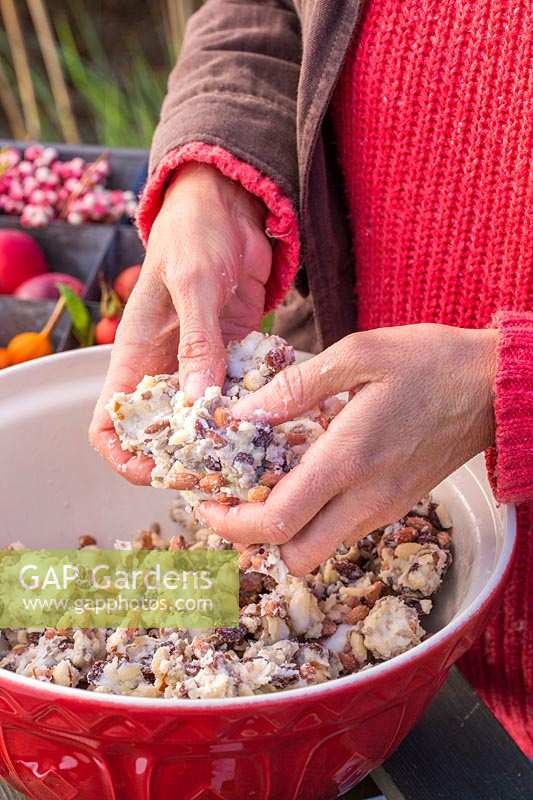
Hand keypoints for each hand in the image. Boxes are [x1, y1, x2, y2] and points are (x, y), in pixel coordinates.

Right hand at [89, 163, 270, 483]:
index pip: (111, 424)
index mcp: (136, 356)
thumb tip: (198, 404)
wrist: (229, 205)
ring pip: (204, 422)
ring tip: (255, 456)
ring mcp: (201, 365)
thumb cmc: (195, 232)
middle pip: (161, 435)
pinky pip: (239, 395)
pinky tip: (277, 421)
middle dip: (185, 459)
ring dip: (226, 440)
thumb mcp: (193, 283)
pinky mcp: (234, 357)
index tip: (159, 470)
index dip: (125, 455)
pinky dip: (254, 411)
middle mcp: (165, 369)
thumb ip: (197, 342)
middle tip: (222, 472)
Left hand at [198, 324, 496, 573]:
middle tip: (231, 504)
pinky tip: (302, 477)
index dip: (232, 523)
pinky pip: (342, 531)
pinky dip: (311, 519)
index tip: (208, 505)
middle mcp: (367, 497)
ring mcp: (385, 508)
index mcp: (350, 457)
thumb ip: (296, 386)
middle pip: (296, 556)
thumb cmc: (428, 361)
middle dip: (252, 540)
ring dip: (282, 531)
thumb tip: (244, 414)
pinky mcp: (395, 506)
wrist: (492, 386)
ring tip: (261, 487)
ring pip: (319, 549)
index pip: (279, 521)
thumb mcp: (359, 353)